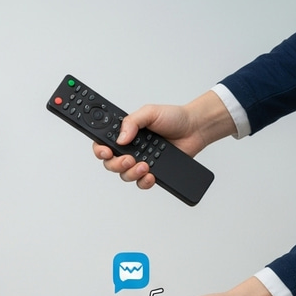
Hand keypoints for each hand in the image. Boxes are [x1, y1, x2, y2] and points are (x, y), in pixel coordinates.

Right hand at [92, 90, 235, 189]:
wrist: (195, 129)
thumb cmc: (174, 118)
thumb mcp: (150, 112)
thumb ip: (132, 121)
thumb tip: (120, 138)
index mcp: (125, 134)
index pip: (103, 144)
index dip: (100, 150)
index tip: (106, 152)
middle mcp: (129, 149)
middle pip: (110, 164)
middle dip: (117, 164)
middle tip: (129, 159)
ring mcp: (140, 162)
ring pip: (124, 175)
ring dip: (132, 173)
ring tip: (145, 165)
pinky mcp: (151, 172)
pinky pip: (140, 183)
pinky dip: (144, 182)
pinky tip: (151, 175)